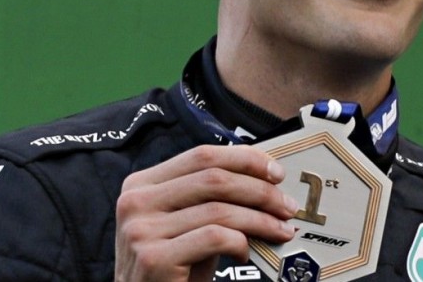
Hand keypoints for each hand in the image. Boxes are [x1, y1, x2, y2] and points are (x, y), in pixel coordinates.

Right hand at [115, 144, 298, 280]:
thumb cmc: (173, 267)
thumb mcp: (187, 224)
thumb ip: (211, 198)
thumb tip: (264, 179)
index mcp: (142, 183)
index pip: (202, 156)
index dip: (245, 160)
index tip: (275, 172)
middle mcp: (136, 201)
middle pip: (213, 178)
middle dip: (260, 191)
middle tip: (286, 206)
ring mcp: (141, 229)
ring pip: (218, 210)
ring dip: (260, 220)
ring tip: (280, 231)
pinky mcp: (153, 258)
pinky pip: (214, 238)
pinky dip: (240, 243)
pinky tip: (245, 253)